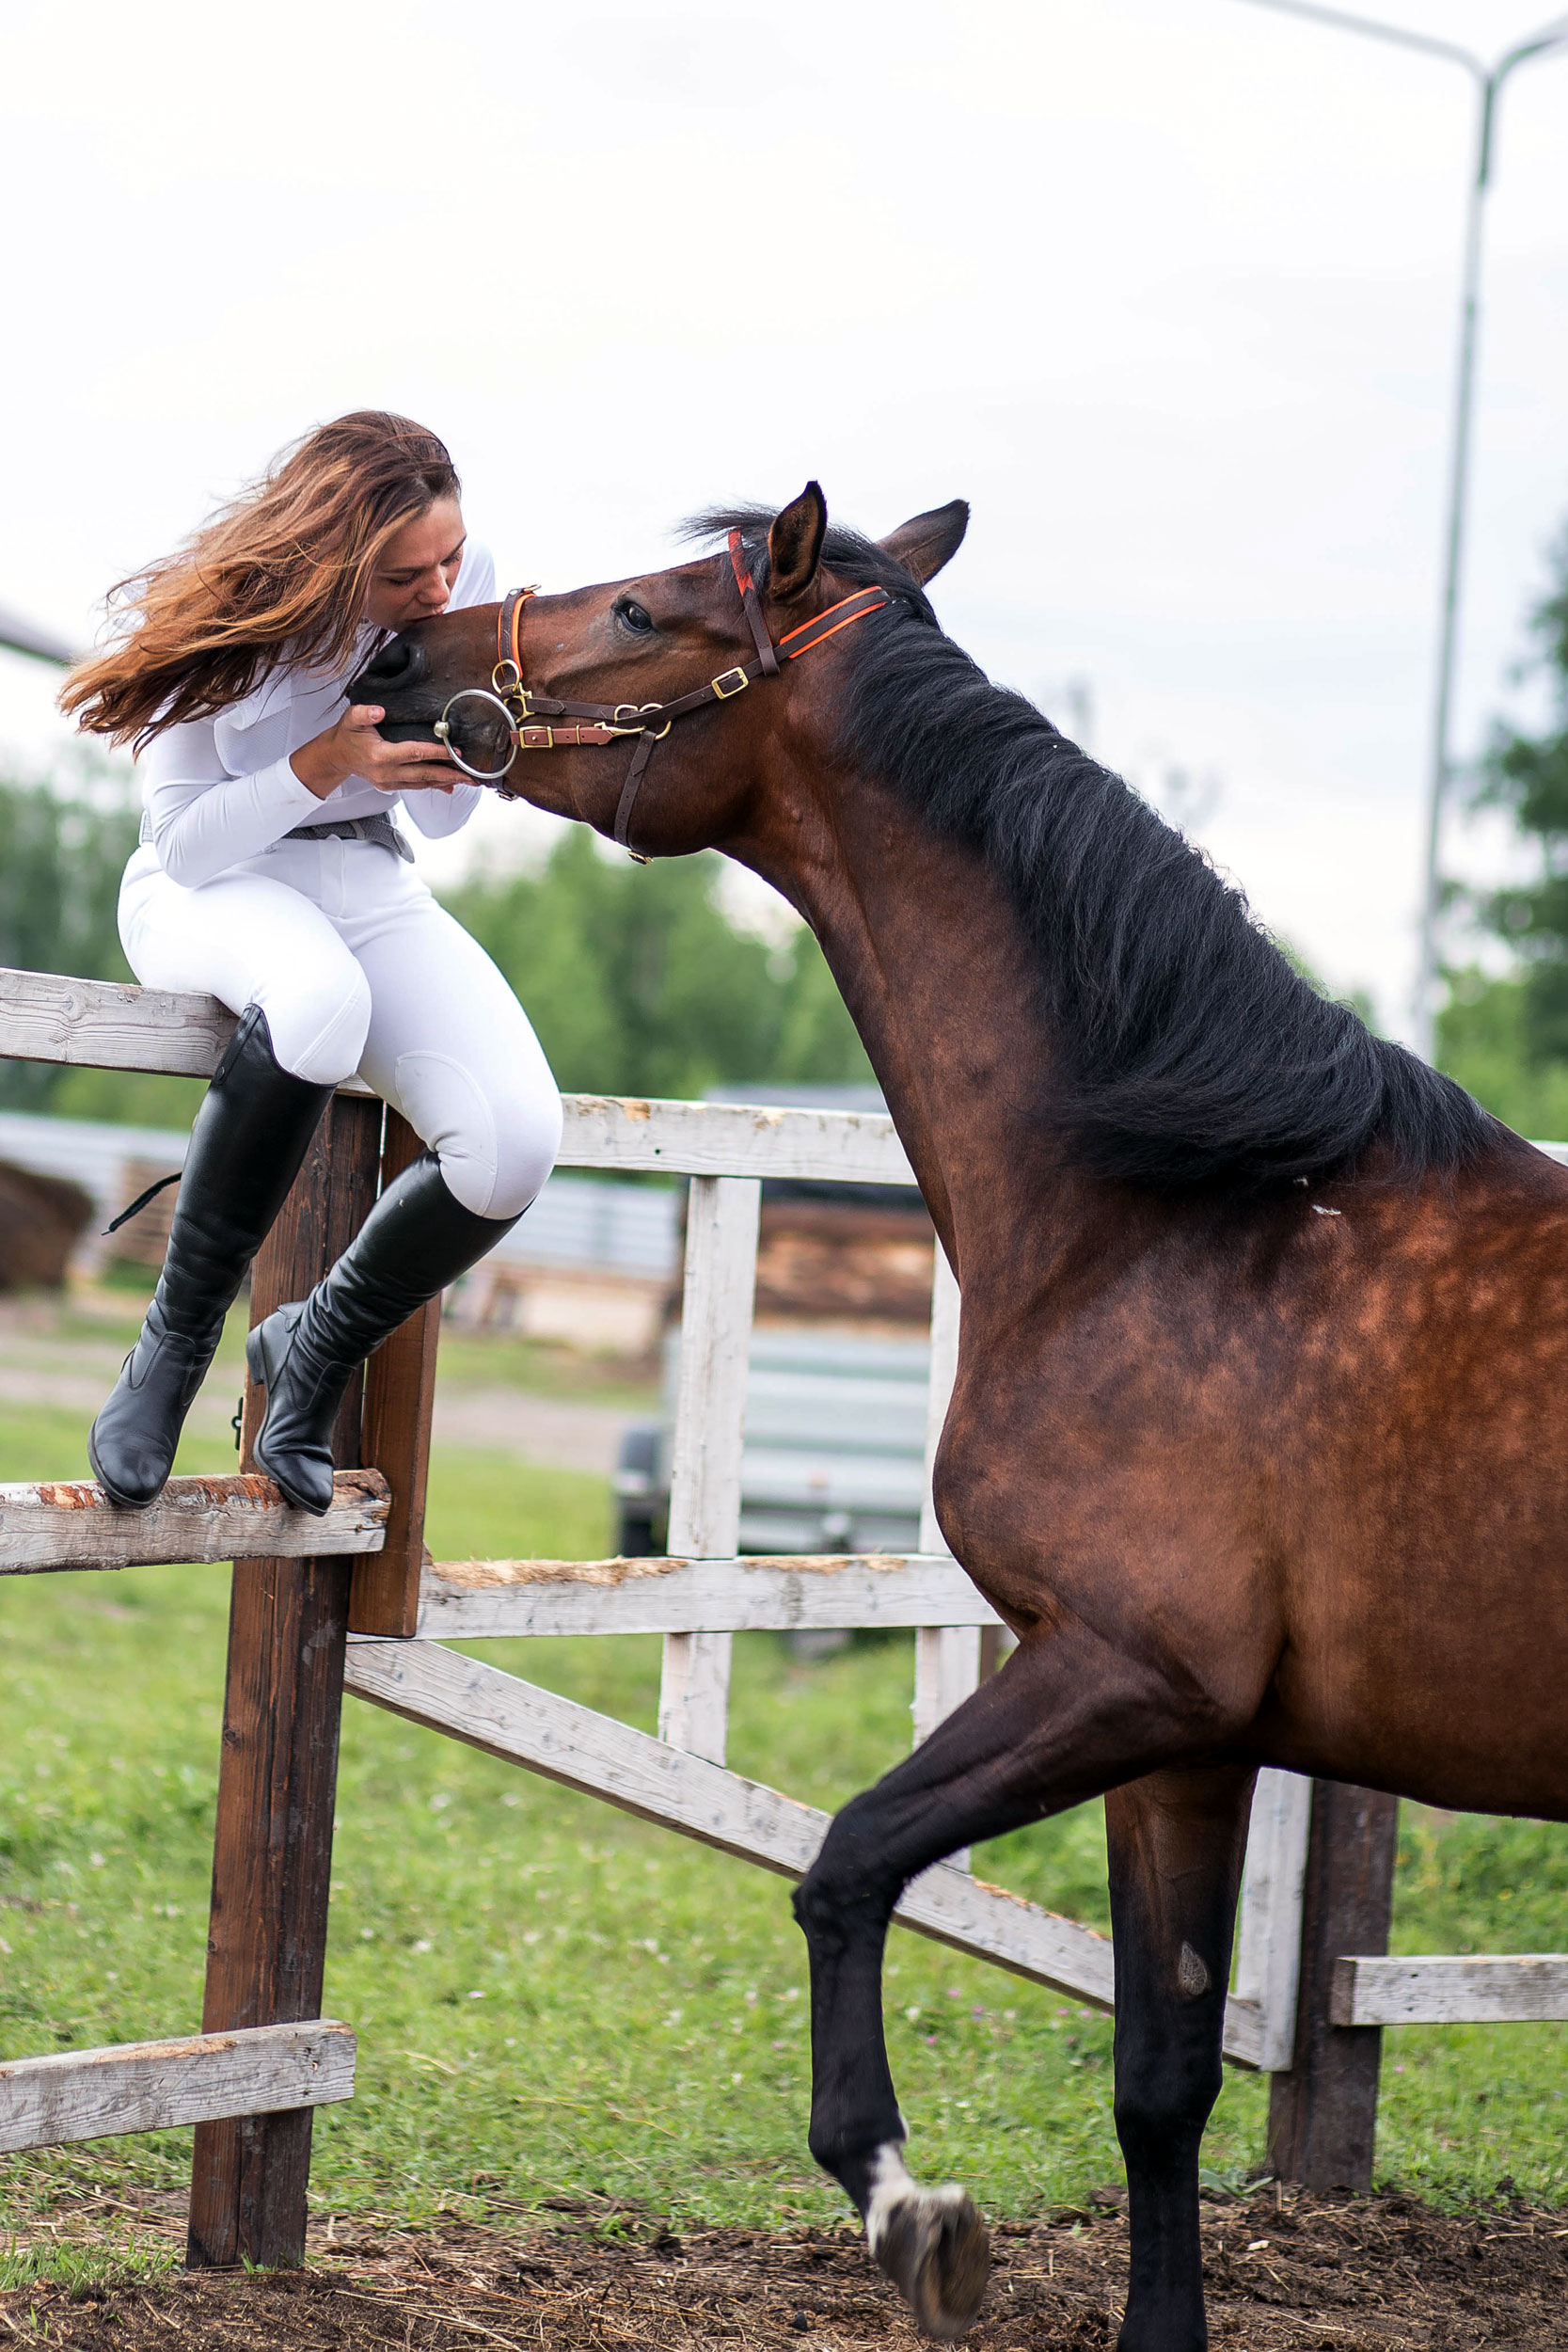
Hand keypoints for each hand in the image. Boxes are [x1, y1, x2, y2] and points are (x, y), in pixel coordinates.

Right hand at [291, 705, 457, 799]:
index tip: (457, 752)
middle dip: (451, 774)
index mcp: (380, 755)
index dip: (437, 753)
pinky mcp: (392, 786)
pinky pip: (417, 786)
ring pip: (423, 783)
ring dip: (446, 782)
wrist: (337, 756)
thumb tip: (379, 711)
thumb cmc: (347, 735)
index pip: (415, 753)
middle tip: (472, 776)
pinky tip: (449, 786)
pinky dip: (434, 785)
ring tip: (467, 780)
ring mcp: (390, 782)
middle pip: (425, 774)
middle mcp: (387, 772)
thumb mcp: (352, 719)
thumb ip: (364, 713)